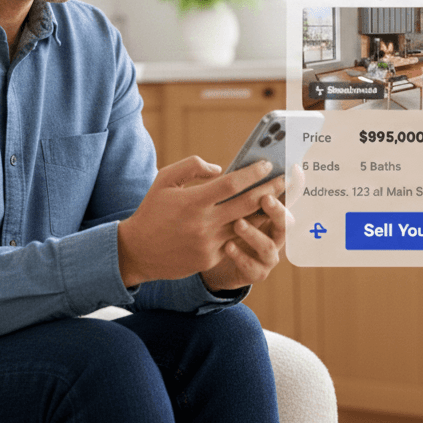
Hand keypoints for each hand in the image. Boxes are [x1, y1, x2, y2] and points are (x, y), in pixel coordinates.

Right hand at [117, 156, 285, 286]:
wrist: (137, 252)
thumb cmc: (152, 211)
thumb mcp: (164, 180)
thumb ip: (191, 167)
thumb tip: (220, 168)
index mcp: (193, 201)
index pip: (232, 184)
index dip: (253, 173)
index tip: (267, 164)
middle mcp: (204, 223)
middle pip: (247, 204)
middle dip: (270, 190)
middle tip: (285, 180)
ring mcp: (209, 243)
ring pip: (247, 225)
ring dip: (265, 212)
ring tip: (280, 199)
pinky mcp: (211, 258)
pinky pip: (234, 241)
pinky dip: (247, 230)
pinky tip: (259, 219)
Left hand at [199, 164, 304, 292]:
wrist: (211, 260)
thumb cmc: (220, 224)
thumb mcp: (227, 204)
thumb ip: (236, 189)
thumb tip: (235, 164)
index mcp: (271, 214)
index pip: (287, 199)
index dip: (294, 187)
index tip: (294, 172)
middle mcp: (275, 234)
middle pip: (284, 222)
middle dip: (277, 209)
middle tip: (265, 198)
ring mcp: (268, 255)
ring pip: (268, 246)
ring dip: (254, 234)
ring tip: (238, 223)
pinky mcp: (256, 272)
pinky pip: (252, 267)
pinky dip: (241, 256)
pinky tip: (227, 246)